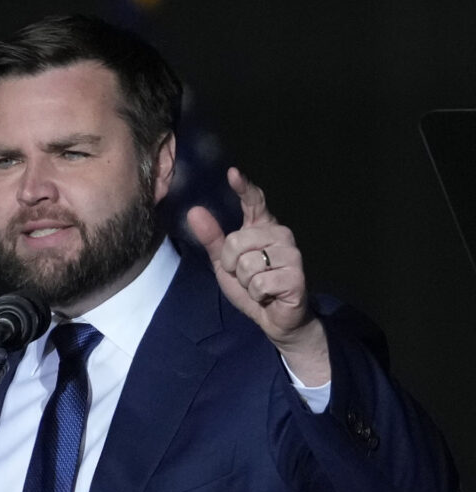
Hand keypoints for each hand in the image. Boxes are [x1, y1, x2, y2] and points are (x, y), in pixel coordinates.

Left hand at [186, 167, 329, 384]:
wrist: (276, 318)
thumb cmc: (252, 287)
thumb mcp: (224, 264)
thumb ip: (212, 238)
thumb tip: (194, 211)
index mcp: (262, 227)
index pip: (254, 201)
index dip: (243, 188)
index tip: (232, 173)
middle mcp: (280, 234)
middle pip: (236, 241)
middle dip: (231, 265)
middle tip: (245, 277)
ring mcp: (291, 253)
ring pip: (246, 263)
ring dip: (245, 282)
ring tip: (259, 286)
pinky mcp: (296, 275)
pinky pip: (258, 282)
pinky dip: (256, 294)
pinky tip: (269, 295)